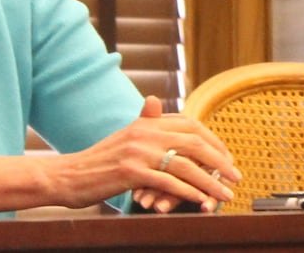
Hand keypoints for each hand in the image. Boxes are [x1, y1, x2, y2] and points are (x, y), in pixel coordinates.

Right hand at [49, 96, 241, 212]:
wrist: (67, 176)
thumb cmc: (98, 161)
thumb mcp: (123, 137)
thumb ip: (143, 122)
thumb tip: (154, 102)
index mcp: (146, 123)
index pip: (190, 125)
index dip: (213, 141)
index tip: (227, 158)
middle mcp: (145, 133)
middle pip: (194, 142)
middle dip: (220, 160)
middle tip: (235, 176)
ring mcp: (138, 152)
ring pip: (186, 165)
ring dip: (210, 181)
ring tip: (225, 195)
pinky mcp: (131, 173)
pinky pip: (169, 182)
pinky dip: (188, 192)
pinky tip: (201, 201)